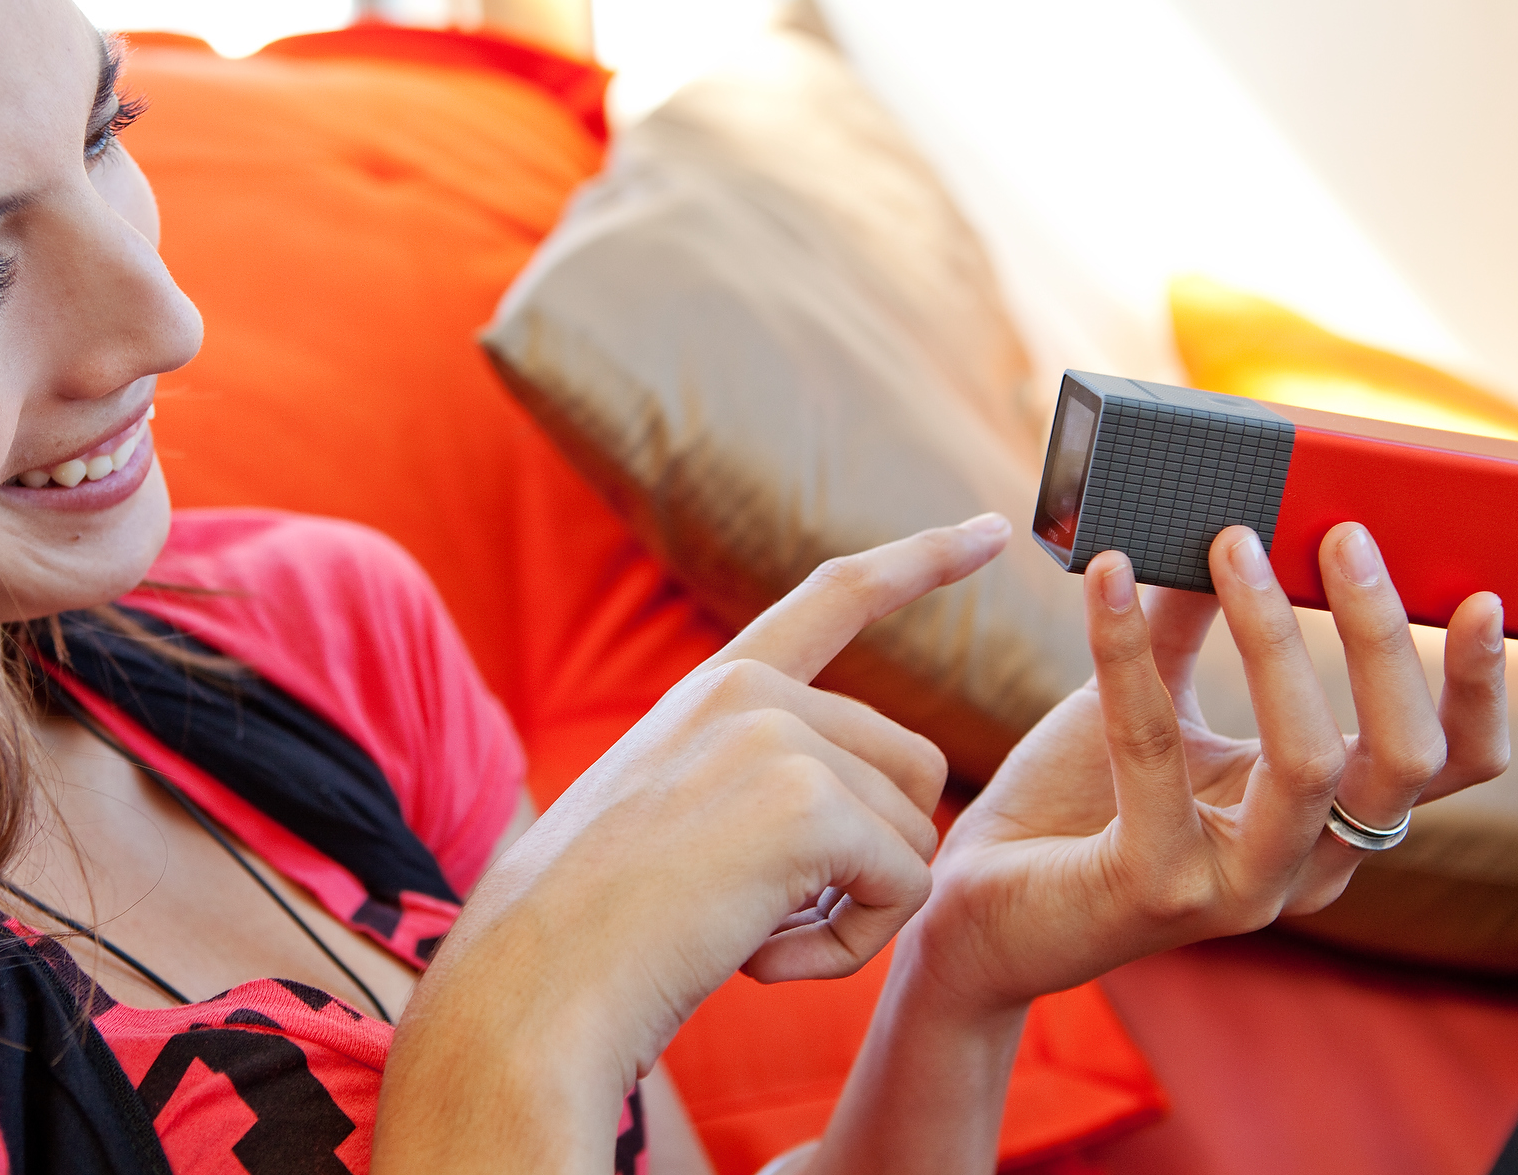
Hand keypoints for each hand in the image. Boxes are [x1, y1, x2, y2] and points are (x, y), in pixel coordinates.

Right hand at [371, 516, 1012, 1171]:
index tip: (990, 528)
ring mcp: (778, 735)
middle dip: (872, 861)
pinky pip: (905, 888)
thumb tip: (896, 819)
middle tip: (766, 922)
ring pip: (915, 834)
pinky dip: (853, 949)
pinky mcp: (806, 802)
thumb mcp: (669, 823)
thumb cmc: (595, 936)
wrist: (528, 989)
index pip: (837, 598)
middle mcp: (751, 692)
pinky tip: (759, 962)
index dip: (921, 563)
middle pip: (911, 768)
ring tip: (749, 939)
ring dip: (856, 912)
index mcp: (715, 691)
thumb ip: (761, 786)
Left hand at [911, 521, 1508, 1014]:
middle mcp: (1304, 865)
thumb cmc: (1073, 801)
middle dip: (1380, 635)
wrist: (978, 904)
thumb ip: (1194, 620)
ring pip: (1309, 761)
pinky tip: (1109, 577)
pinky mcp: (1158, 890)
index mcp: (1325, 819)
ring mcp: (1239, 889)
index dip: (1477, 687)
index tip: (1479, 595)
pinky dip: (1129, 650)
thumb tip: (1232, 514)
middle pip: (1403, 757)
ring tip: (1231, 542)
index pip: (1448, 764)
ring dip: (1275, 636)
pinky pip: (1157, 752)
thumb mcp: (1150, 698)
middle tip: (1342, 533)